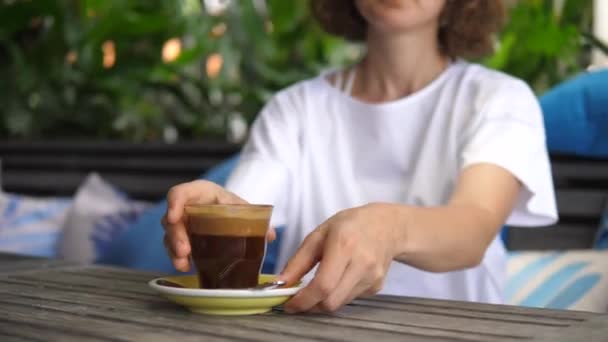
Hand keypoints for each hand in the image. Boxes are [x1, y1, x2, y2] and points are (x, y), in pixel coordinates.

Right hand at [161, 180, 275, 271]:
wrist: (228, 212)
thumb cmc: (231, 206)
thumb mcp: (242, 208)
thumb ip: (256, 219)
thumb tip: (270, 235)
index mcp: (200, 193)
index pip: (179, 192)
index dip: (174, 203)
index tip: (174, 216)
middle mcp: (186, 207)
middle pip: (172, 218)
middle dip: (176, 235)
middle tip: (184, 250)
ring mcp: (182, 224)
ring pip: (169, 236)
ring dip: (174, 250)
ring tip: (183, 264)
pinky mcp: (182, 239)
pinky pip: (173, 248)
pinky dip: (178, 258)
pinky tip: (185, 267)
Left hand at [278, 203, 399, 312]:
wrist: (387, 226)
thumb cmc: (349, 225)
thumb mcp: (319, 234)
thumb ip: (298, 260)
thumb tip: (281, 284)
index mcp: (344, 246)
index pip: (323, 285)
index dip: (303, 300)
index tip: (289, 303)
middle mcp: (361, 264)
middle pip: (331, 301)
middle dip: (311, 305)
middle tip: (299, 298)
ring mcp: (372, 277)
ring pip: (340, 303)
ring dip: (323, 300)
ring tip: (318, 284)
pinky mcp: (377, 287)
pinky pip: (350, 298)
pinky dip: (338, 294)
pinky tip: (340, 277)